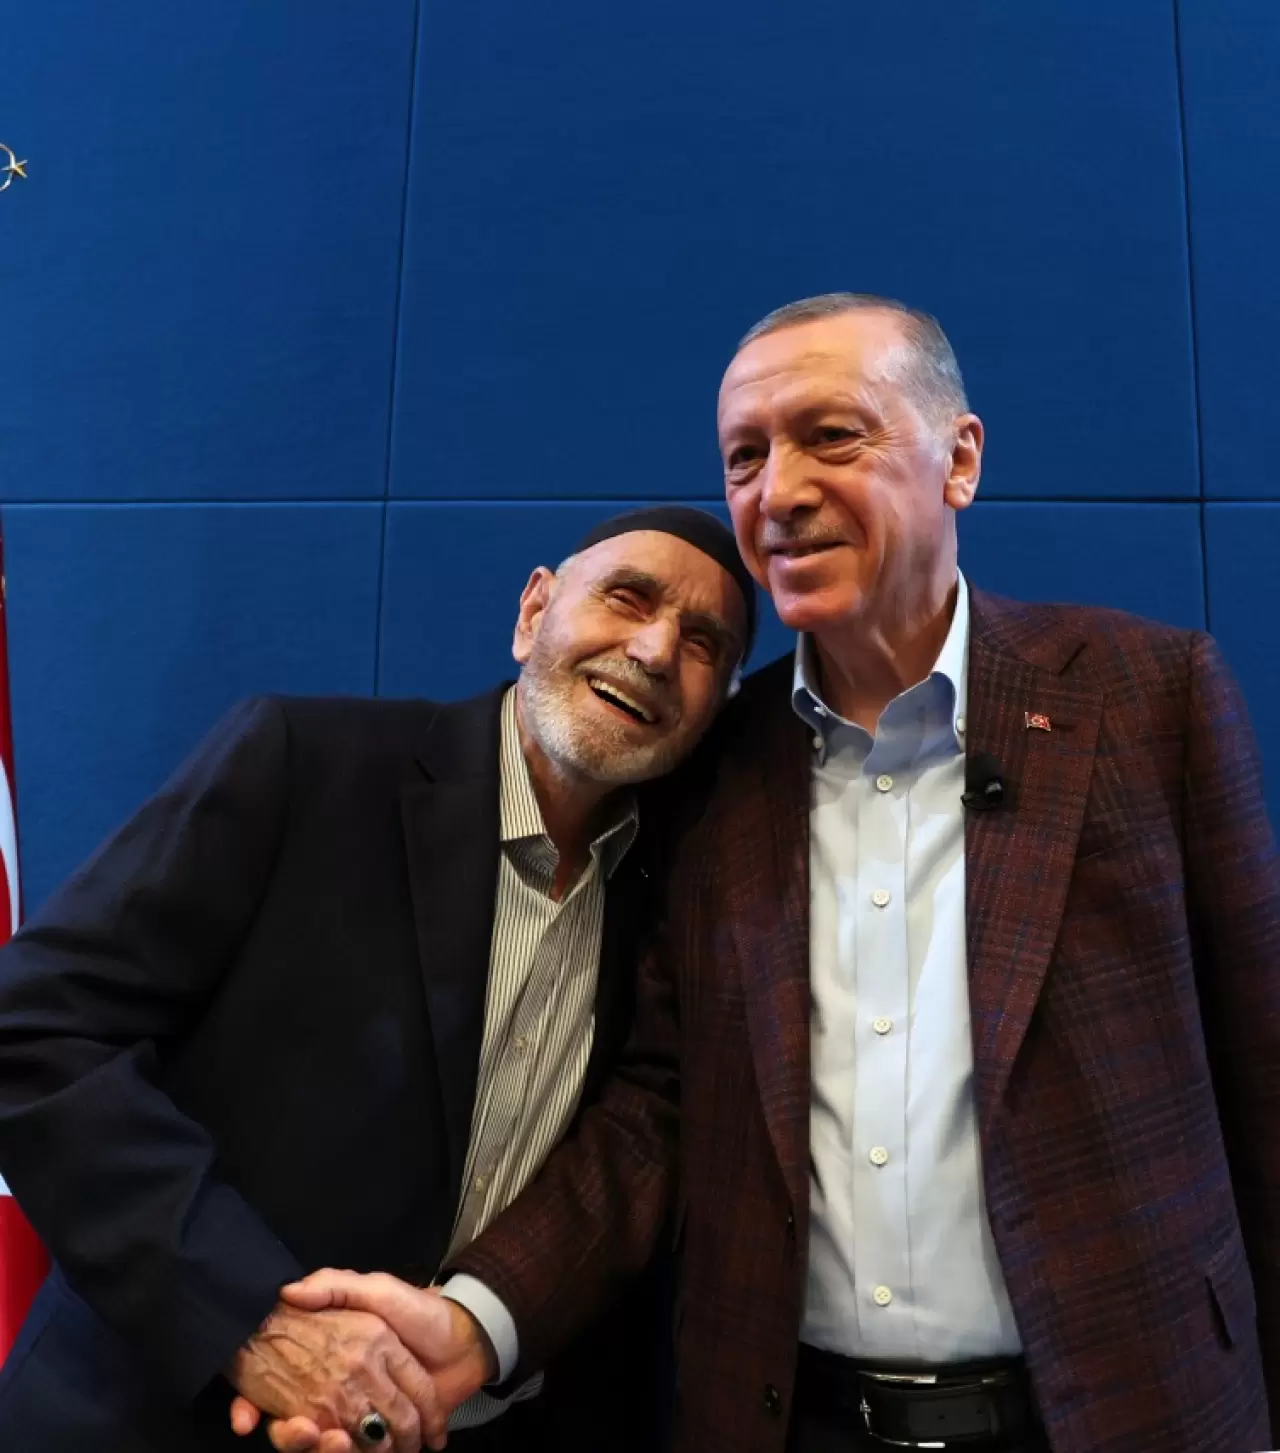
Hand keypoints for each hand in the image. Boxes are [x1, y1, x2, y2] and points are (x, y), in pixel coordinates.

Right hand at [230, 1272, 495, 1450]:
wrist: (466, 1338)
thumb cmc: (417, 1311)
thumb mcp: (375, 1290)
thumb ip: (336, 1287)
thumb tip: (288, 1290)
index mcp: (335, 1365)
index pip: (284, 1393)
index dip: (262, 1405)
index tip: (249, 1418)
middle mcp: (344, 1397)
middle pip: (303, 1431)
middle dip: (296, 1439)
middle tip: (305, 1431)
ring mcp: (367, 1421)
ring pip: (331, 1446)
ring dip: (327, 1450)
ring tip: (337, 1441)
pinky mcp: (391, 1439)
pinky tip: (383, 1448)